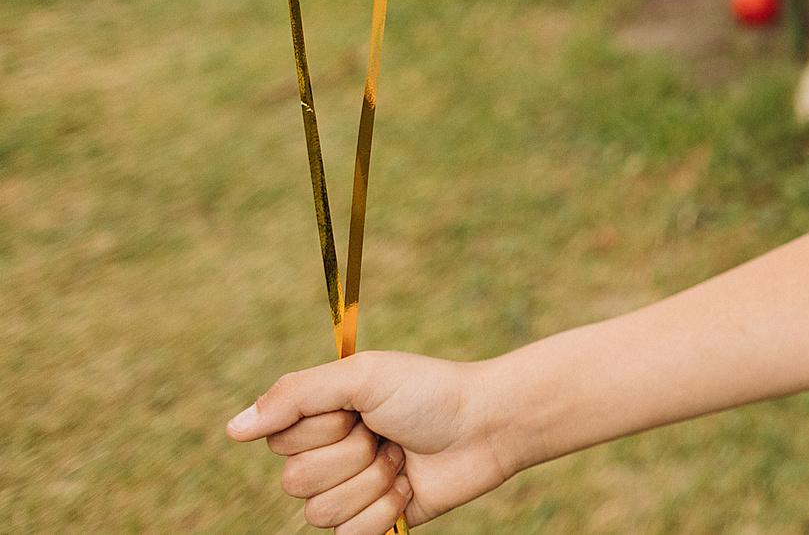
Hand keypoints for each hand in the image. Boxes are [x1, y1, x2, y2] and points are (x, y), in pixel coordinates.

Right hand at [228, 352, 514, 531]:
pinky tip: (408, 487)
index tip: (359, 408)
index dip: (322, 428)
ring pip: (321, 512)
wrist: (486, 426)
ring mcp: (348, 491)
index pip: (279, 440)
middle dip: (352, 456)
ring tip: (401, 457)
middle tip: (387, 433)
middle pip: (296, 481)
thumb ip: (294, 396)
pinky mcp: (372, 522)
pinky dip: (385, 510)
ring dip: (372, 482)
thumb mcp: (362, 377)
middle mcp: (326, 456)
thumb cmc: (428, 391)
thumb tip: (233, 429)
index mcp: (319, 418)